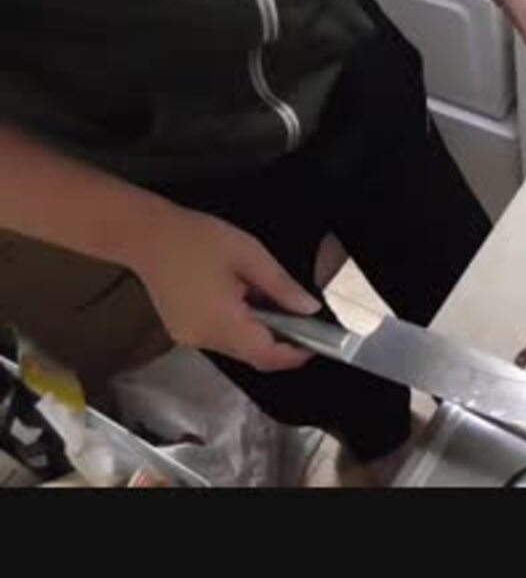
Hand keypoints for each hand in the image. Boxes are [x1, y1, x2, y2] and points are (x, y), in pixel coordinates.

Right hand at [128, 204, 320, 370]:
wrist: (145, 234)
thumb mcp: (250, 255)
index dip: (295, 355)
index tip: (316, 343)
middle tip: (302, 321)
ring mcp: (190, 338)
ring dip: (260, 334)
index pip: (266, 355)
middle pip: (253, 356)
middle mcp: (204, 338)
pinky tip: (245, 302)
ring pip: (238, 349)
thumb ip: (282, 286)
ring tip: (272, 304)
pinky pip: (221, 339)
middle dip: (281, 344)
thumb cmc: (196, 238)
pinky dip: (241, 328)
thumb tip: (309, 309)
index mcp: (221, 322)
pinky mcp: (183, 331)